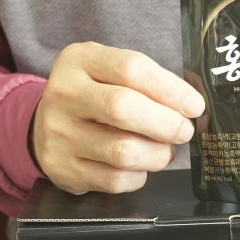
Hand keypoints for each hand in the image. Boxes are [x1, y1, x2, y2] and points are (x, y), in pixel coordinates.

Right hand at [31, 42, 204, 194]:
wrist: (45, 125)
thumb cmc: (94, 95)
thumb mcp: (111, 72)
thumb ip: (148, 81)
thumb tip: (191, 107)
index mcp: (79, 60)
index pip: (132, 68)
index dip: (171, 89)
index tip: (194, 105)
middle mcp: (63, 94)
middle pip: (123, 108)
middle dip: (165, 124)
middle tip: (184, 131)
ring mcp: (59, 134)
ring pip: (123, 150)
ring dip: (157, 154)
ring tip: (164, 150)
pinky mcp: (62, 168)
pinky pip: (115, 180)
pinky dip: (139, 175)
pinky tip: (140, 166)